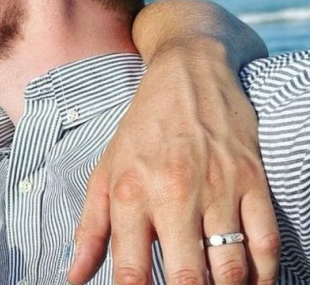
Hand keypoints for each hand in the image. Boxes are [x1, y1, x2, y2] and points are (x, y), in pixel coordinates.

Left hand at [67, 43, 279, 283]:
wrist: (187, 75)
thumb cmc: (141, 130)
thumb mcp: (105, 172)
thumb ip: (90, 227)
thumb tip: (73, 276)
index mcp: (129, 193)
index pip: (130, 269)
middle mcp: (172, 193)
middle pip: (184, 276)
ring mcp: (216, 187)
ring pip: (229, 266)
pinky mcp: (252, 180)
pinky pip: (265, 240)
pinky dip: (263, 273)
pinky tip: (253, 284)